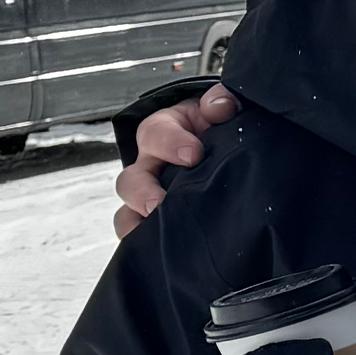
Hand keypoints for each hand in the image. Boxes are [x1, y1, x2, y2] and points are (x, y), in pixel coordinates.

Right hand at [114, 86, 235, 239]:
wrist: (227, 146)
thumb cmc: (220, 125)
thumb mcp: (222, 106)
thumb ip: (223, 100)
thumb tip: (219, 107)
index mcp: (165, 132)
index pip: (155, 133)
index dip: (170, 143)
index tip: (194, 154)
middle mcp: (151, 166)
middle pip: (131, 180)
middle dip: (143, 193)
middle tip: (161, 202)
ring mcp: (152, 196)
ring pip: (128, 213)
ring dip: (136, 223)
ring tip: (151, 233)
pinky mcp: (160, 220)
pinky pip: (140, 236)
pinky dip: (140, 244)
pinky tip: (154, 254)